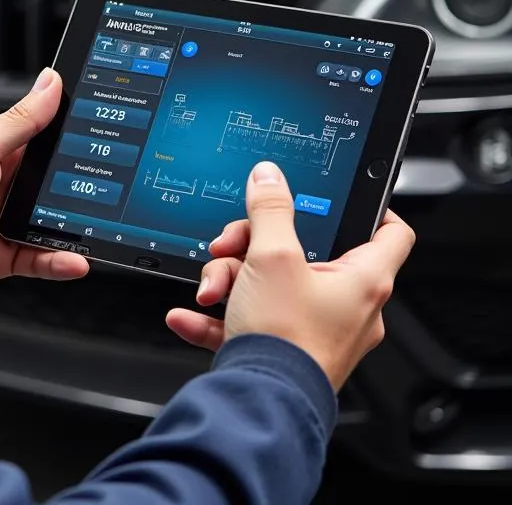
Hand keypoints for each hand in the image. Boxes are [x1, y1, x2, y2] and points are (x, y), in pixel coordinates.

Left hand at [0, 68, 89, 303]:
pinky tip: (75, 259)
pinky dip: (59, 259)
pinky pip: (40, 256)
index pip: (38, 137)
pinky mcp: (2, 254)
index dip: (67, 135)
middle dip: (76, 185)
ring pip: (51, 220)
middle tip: (105, 186)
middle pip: (50, 181)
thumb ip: (20, 120)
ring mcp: (1, 219)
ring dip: (72, 226)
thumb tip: (50, 83)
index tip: (98, 133)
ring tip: (96, 227)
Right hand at [165, 160, 414, 390]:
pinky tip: (190, 314)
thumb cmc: (285, 340)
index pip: (390, 232)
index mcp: (362, 280)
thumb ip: (270, 209)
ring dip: (230, 280)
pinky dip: (219, 315)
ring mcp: (316, 331)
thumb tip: (269, 177)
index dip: (370, 207)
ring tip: (212, 288)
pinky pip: (250, 321)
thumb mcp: (271, 256)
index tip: (337, 195)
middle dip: (255, 246)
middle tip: (233, 246)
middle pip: (304, 253)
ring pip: (270, 285)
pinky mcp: (285, 352)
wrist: (260, 404)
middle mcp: (347, 307)